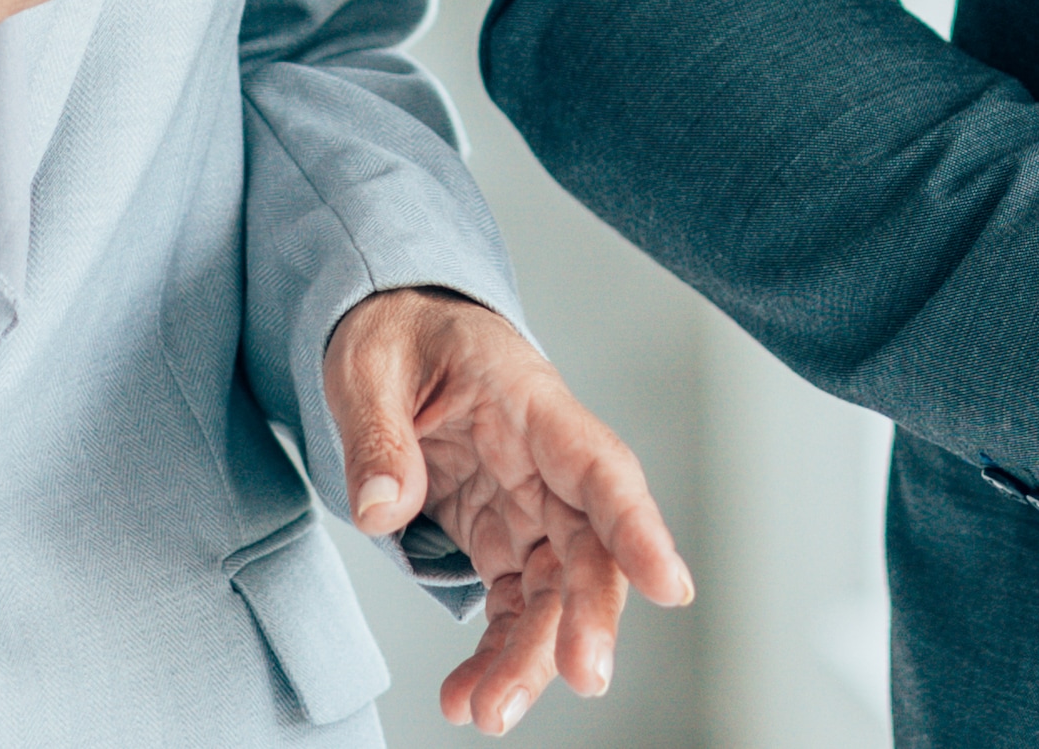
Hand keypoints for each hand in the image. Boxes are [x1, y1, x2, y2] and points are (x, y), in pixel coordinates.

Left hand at [323, 288, 692, 732]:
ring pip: (555, 594)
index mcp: (530, 402)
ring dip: (533, 658)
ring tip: (489, 714)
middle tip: (582, 679)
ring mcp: (529, 505)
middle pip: (590, 548)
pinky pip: (513, 606)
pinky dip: (497, 655)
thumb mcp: (367, 364)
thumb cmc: (397, 333)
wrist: (395, 328)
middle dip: (588, 619)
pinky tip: (467, 698)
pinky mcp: (502, 537)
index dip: (639, 527)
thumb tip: (380, 511)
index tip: (671, 587)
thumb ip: (376, 433)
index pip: (600, 466)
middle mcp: (546, 462)